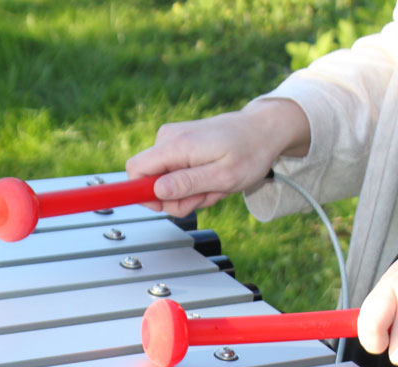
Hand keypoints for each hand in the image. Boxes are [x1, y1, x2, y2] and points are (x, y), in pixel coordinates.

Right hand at [125, 100, 311, 216]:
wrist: (263, 130)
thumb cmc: (249, 152)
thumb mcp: (222, 176)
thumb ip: (187, 183)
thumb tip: (157, 191)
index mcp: (176, 145)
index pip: (135, 171)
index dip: (141, 195)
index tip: (162, 206)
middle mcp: (168, 139)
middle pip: (151, 183)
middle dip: (177, 199)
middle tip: (206, 196)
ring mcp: (173, 141)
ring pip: (165, 183)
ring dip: (190, 194)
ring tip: (214, 185)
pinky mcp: (179, 147)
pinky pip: (175, 176)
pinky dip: (195, 184)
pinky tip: (212, 179)